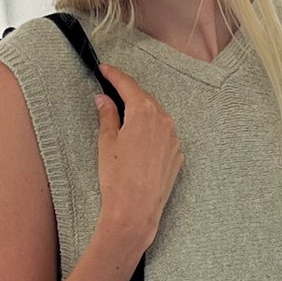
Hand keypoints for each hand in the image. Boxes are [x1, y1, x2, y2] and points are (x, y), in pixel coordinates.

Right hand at [94, 63, 183, 252]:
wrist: (136, 212)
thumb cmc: (118, 178)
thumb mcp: (107, 142)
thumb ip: (107, 115)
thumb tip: (104, 99)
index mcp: (144, 112)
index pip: (128, 85)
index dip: (114, 75)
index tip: (104, 69)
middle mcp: (164, 121)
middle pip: (144, 99)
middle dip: (128, 93)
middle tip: (111, 90)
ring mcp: (174, 139)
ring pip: (156, 117)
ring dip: (141, 113)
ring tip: (124, 115)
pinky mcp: (177, 156)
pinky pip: (164, 136)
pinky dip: (151, 132)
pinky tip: (139, 140)